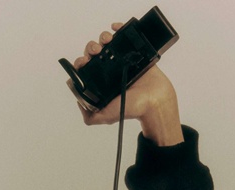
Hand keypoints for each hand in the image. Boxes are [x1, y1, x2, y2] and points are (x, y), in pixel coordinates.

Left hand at [72, 23, 182, 144]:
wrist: (155, 100)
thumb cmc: (133, 109)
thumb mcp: (107, 117)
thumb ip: (91, 117)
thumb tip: (79, 103)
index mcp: (100, 83)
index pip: (85, 69)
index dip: (81, 63)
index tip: (84, 62)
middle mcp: (109, 70)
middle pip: (93, 53)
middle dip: (91, 48)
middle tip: (96, 52)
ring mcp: (121, 60)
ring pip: (106, 43)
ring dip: (102, 38)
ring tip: (106, 41)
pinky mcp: (133, 51)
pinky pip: (123, 35)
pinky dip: (118, 28)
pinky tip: (114, 29)